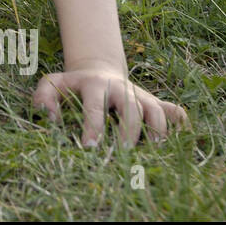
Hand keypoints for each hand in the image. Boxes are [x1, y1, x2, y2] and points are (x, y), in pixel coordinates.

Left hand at [31, 67, 188, 147]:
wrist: (97, 70)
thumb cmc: (72, 85)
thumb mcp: (53, 84)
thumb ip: (43, 97)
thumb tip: (49, 117)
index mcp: (95, 85)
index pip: (95, 106)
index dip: (93, 126)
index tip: (90, 147)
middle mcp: (121, 89)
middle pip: (131, 108)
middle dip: (129, 131)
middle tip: (124, 154)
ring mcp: (140, 95)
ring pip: (156, 110)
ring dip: (158, 129)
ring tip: (155, 150)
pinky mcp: (154, 101)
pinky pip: (174, 111)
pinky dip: (181, 124)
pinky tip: (182, 140)